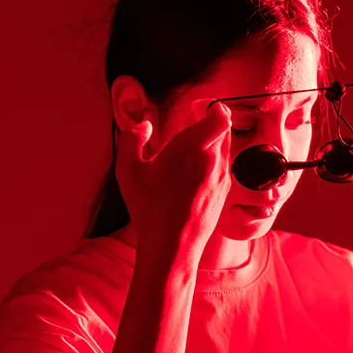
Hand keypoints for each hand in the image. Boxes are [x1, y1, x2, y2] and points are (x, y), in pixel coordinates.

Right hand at [115, 100, 232, 257]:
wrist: (173, 244)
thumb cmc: (149, 206)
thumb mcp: (127, 169)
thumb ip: (131, 139)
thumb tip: (144, 126)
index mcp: (192, 146)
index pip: (220, 116)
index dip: (214, 108)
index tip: (200, 109)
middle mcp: (214, 159)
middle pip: (223, 131)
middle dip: (211, 125)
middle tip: (193, 126)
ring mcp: (223, 177)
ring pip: (224, 150)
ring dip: (212, 146)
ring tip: (190, 153)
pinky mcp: (225, 193)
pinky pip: (223, 169)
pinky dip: (212, 165)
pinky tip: (193, 176)